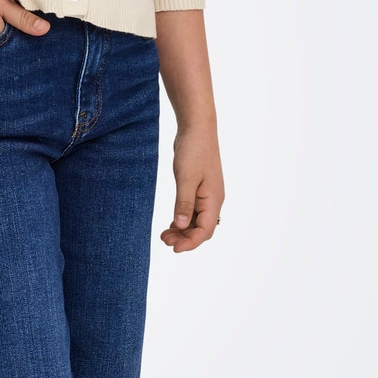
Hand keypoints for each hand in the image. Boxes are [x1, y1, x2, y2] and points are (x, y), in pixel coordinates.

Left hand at [160, 124, 223, 252]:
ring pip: (197, 221)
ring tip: (164, 235)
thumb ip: (184, 202)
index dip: (190, 242)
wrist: (197, 128)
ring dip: (183, 231)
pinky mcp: (199, 189)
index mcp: (214, 199)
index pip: (205, 230)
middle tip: (164, 241)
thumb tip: (182, 225)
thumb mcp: (186, 177)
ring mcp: (207, 195)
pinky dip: (183, 220)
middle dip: (185, 238)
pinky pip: (194, 211)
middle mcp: (213, 200)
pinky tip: (171, 224)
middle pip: (202, 229)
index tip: (174, 249)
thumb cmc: (193, 150)